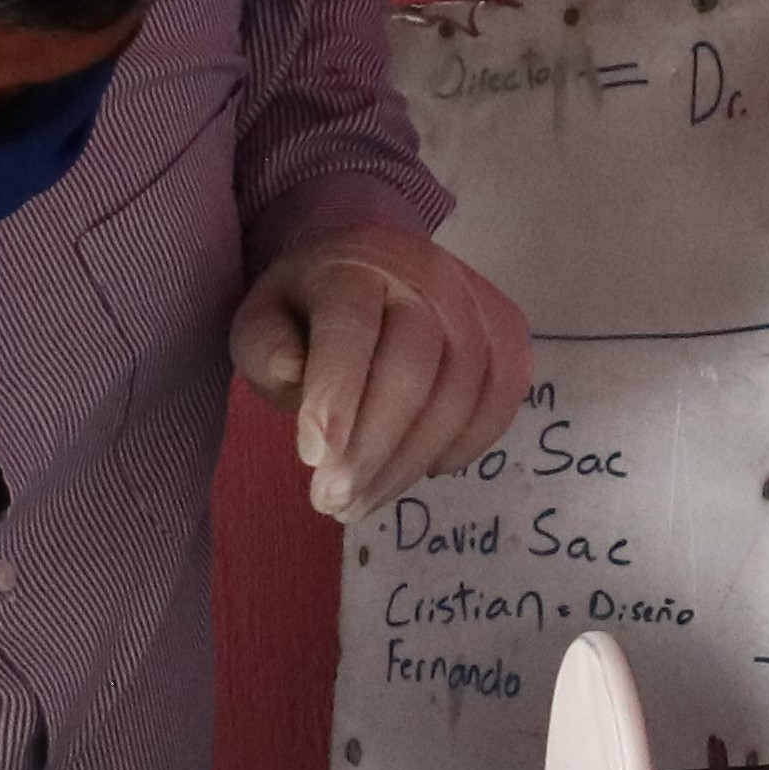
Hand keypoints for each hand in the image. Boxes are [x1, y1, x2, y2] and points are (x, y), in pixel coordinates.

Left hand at [232, 227, 529, 524]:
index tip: (312, 458)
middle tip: (333, 502)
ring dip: (411, 461)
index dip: (334, 394)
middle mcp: (423, 276)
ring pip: (458, 392)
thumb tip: (291, 372)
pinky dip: (468, 443)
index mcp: (354, 267)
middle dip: (372, 447)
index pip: (349, 328)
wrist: (370, 266)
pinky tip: (424, 470)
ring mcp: (473, 302)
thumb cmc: (308, 310)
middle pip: (411, 368)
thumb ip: (265, 346)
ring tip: (363, 502)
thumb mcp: (263, 321)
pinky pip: (501, 395)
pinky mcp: (506, 330)